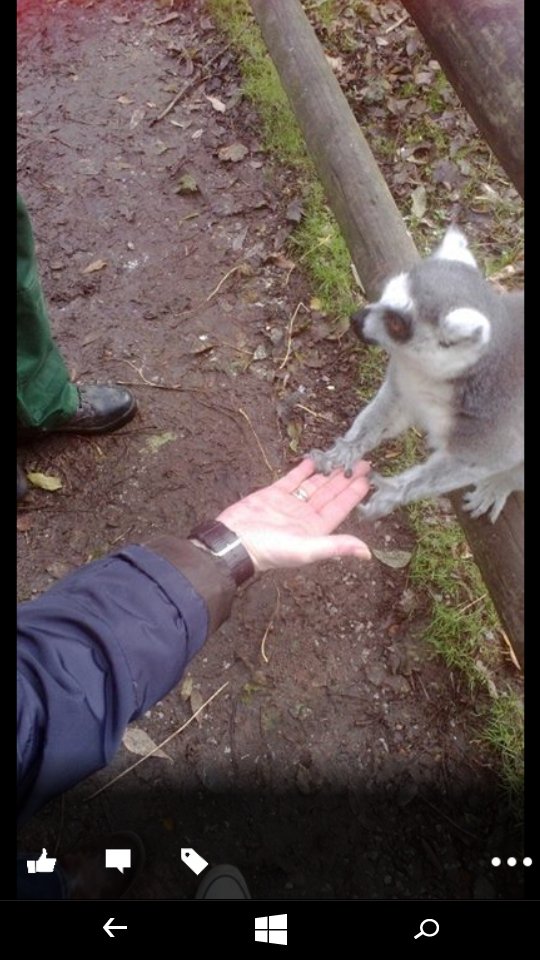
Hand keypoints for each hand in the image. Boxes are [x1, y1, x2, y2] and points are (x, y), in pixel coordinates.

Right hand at [217, 458, 371, 571]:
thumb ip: (336, 547)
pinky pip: (292, 480)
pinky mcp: (272, 494)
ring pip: (313, 485)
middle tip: (361, 461)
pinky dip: (302, 471)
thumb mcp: (306, 550)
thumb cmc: (269, 550)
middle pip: (330, 494)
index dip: (354, 493)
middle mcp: (305, 516)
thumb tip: (367, 553)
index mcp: (316, 529)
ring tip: (341, 458)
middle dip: (345, 479)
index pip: (340, 508)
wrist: (233, 541)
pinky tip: (313, 460)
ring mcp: (289, 504)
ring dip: (327, 473)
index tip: (367, 478)